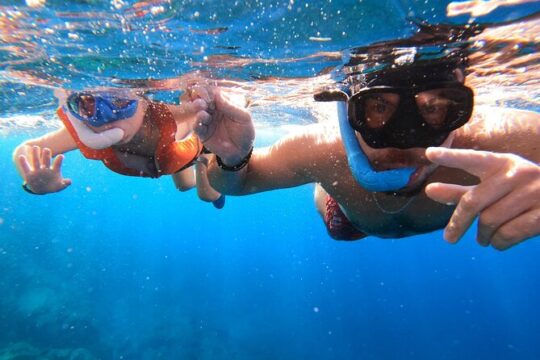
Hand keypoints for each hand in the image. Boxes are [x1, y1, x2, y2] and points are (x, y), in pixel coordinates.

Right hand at [18, 146, 71, 193]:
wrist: (42, 189)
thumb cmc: (53, 186)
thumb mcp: (59, 186)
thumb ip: (64, 184)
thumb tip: (70, 181)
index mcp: (54, 170)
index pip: (57, 164)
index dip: (59, 160)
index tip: (61, 156)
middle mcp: (46, 168)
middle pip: (46, 160)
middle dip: (47, 155)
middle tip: (47, 150)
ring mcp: (37, 170)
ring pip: (36, 161)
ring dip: (36, 154)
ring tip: (35, 147)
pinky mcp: (29, 174)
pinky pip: (26, 167)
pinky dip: (23, 162)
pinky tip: (21, 157)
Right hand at [189, 85, 253, 165]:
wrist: (241, 152)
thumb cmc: (245, 133)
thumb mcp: (243, 118)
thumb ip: (231, 107)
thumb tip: (218, 94)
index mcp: (224, 105)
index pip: (215, 95)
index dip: (210, 91)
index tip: (207, 90)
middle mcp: (214, 111)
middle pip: (204, 101)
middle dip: (201, 99)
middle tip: (202, 99)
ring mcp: (208, 122)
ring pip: (198, 112)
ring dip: (198, 109)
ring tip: (202, 109)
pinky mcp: (203, 133)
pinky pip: (197, 126)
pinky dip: (197, 122)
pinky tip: (201, 118)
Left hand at [425, 147, 539, 249]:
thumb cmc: (521, 193)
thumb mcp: (495, 186)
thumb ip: (462, 190)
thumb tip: (428, 191)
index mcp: (502, 163)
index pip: (472, 159)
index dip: (451, 156)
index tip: (429, 152)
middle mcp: (517, 174)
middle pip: (473, 202)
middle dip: (457, 223)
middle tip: (449, 239)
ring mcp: (534, 193)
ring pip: (489, 221)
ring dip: (482, 236)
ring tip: (483, 238)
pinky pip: (508, 235)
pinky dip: (498, 243)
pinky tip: (497, 242)